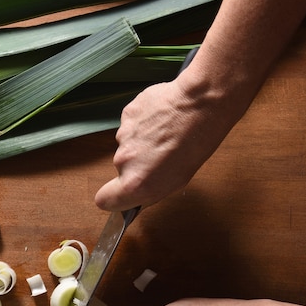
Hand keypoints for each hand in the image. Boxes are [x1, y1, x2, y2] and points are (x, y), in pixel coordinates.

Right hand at [94, 72, 241, 211]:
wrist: (200, 105)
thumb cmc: (196, 144)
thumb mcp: (178, 182)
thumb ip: (150, 189)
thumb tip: (140, 192)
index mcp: (135, 183)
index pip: (105, 200)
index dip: (113, 197)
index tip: (121, 193)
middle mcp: (124, 160)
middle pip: (122, 167)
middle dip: (137, 163)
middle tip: (161, 155)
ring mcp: (123, 135)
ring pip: (128, 144)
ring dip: (143, 141)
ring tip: (166, 134)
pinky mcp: (126, 114)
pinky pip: (132, 124)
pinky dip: (144, 123)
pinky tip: (163, 119)